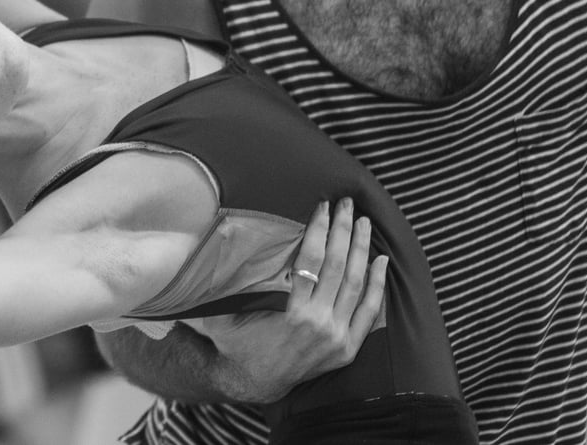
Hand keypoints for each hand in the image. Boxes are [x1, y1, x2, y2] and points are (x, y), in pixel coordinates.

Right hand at [196, 197, 388, 402]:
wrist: (255, 382)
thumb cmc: (238, 342)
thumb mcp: (221, 314)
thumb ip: (218, 286)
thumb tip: (205, 246)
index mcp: (291, 312)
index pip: (311, 260)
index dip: (318, 230)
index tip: (322, 206)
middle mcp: (318, 324)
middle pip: (339, 267)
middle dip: (343, 231)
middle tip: (346, 204)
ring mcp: (337, 337)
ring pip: (357, 285)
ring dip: (362, 250)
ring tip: (364, 223)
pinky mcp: (348, 348)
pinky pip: (369, 312)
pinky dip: (378, 285)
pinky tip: (381, 262)